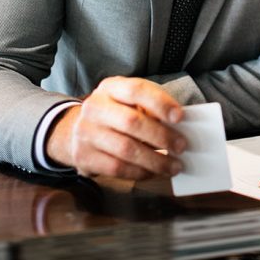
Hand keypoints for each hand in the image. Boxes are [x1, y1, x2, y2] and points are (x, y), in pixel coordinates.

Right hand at [45, 76, 186, 179]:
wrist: (78, 130)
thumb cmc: (117, 113)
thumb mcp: (131, 101)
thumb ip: (152, 107)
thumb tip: (180, 125)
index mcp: (110, 87)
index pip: (136, 90)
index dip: (160, 103)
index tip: (180, 117)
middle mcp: (95, 107)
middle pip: (131, 122)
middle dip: (162, 136)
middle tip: (182, 146)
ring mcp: (86, 132)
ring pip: (125, 149)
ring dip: (155, 160)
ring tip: (174, 165)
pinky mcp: (83, 156)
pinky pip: (116, 168)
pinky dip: (140, 172)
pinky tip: (154, 172)